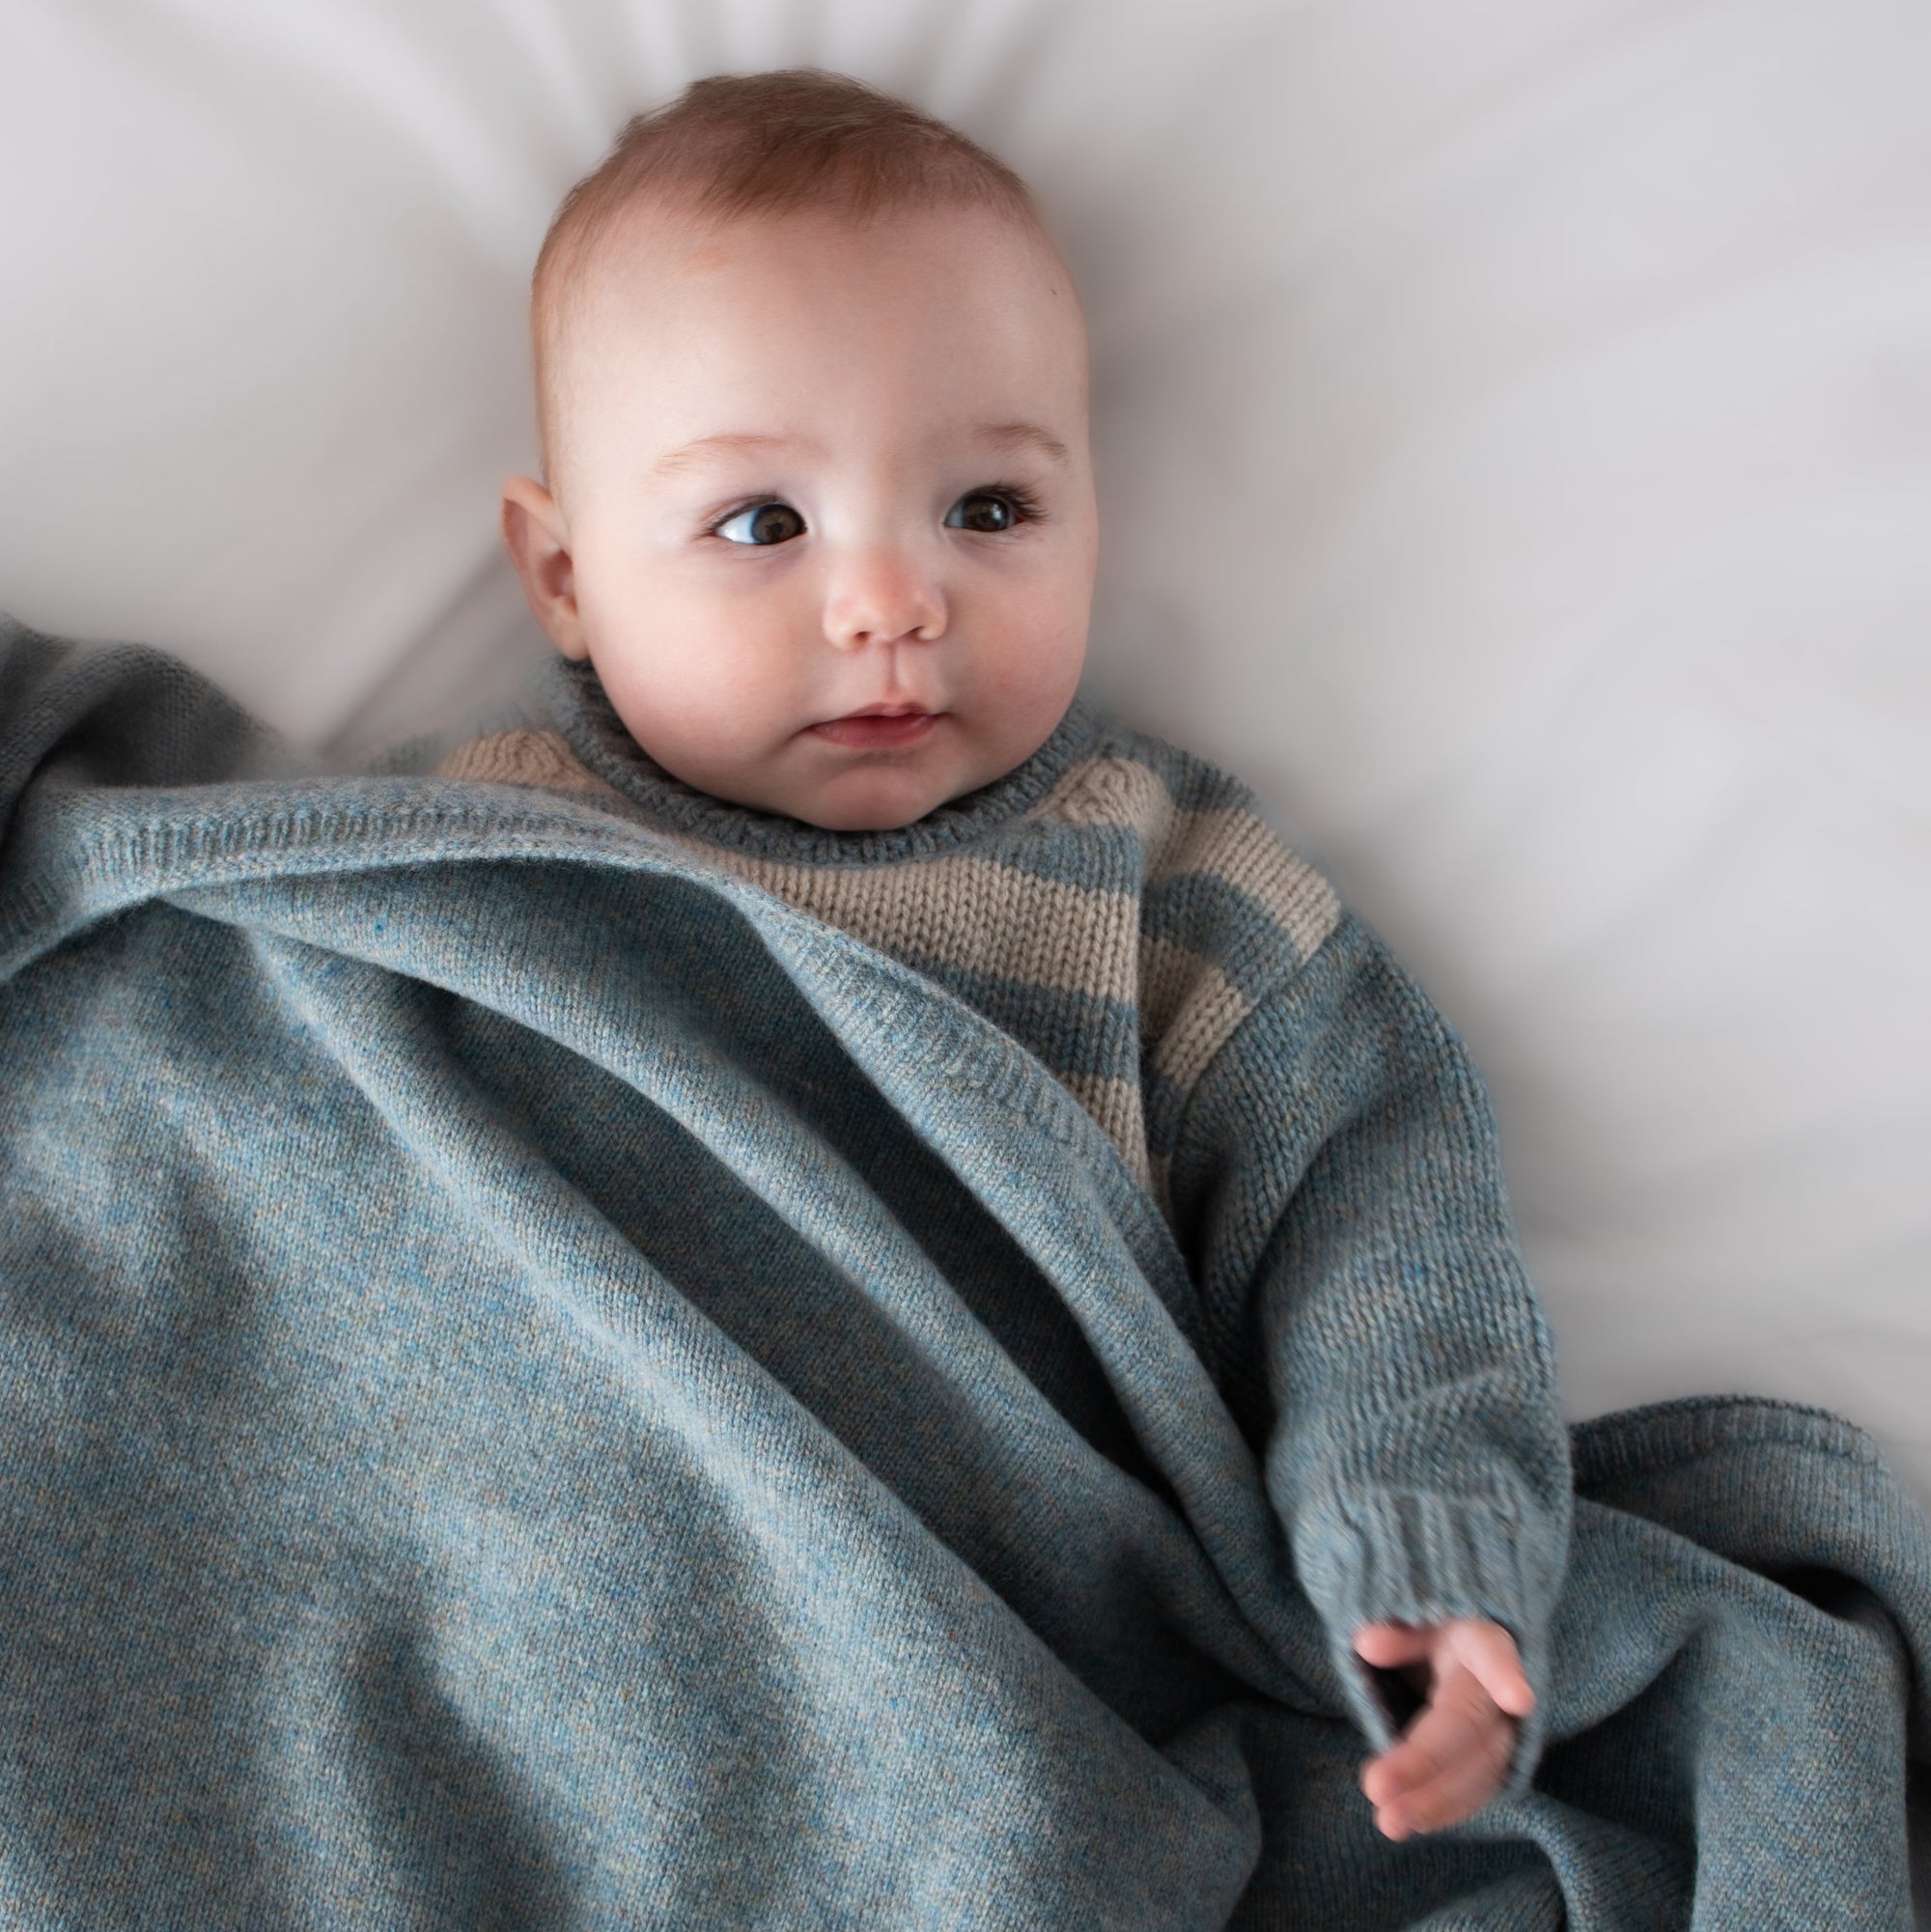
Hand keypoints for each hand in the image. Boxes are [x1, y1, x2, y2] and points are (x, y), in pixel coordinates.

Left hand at [1353, 1617, 1533, 1839]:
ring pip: (1481, 1771)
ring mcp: (1504, 1728)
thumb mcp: (1413, 1610)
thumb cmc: (1434, 1620)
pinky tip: (1412, 1822)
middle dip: (1427, 1763)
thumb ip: (1396, 1629)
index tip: (1518, 1699)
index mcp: (1480, 1638)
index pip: (1494, 1652)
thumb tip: (1366, 1643)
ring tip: (1391, 1822)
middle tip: (1377, 1790)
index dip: (1506, 1675)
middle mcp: (1499, 1688)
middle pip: (1472, 1728)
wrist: (1466, 1636)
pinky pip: (1477, 1788)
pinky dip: (1445, 1808)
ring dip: (1436, 1801)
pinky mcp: (1498, 1758)